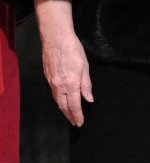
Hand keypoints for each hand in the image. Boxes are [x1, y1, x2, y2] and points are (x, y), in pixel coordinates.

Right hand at [33, 0, 92, 125]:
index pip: (74, 105)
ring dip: (64, 109)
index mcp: (71, 84)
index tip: (80, 123)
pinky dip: (59, 99)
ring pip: (57, 100)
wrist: (56, 39)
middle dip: (70, 116)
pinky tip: (62, 100)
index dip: (77, 116)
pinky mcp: (48, 77)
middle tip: (75, 122)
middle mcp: (60, 85)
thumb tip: (89, 99)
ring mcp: (52, 82)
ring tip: (69, 114)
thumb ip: (86, 85)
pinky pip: (54, 92)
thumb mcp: (85, 67)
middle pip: (64, 106)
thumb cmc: (73, 51)